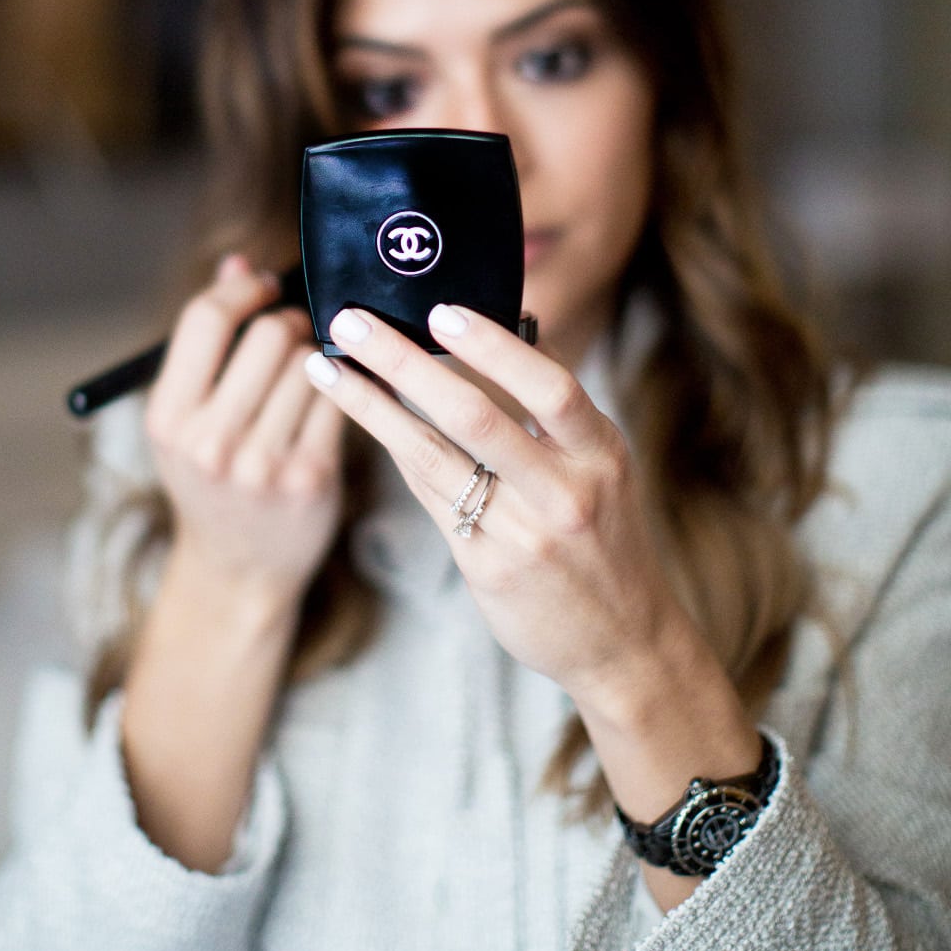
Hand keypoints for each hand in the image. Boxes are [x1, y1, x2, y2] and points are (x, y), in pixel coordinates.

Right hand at [144, 254, 345, 602]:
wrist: (239, 567)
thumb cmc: (215, 476)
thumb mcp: (187, 418)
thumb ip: (208, 342)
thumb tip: (238, 262)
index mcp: (167, 418)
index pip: (207, 319)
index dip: (244, 289)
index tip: (264, 286)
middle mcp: (209, 441)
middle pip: (271, 335)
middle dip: (291, 321)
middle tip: (298, 332)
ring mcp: (262, 463)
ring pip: (314, 363)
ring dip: (321, 355)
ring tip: (315, 370)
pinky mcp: (312, 477)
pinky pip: (343, 400)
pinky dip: (348, 386)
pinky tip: (344, 391)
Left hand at [304, 301, 682, 704]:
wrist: (623, 639)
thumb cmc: (605, 536)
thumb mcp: (602, 468)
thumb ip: (554, 413)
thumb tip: (504, 328)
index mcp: (601, 453)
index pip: (550, 387)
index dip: (494, 347)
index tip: (441, 311)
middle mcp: (565, 492)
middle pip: (475, 416)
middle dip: (404, 363)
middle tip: (353, 323)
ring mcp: (523, 534)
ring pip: (433, 456)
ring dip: (372, 405)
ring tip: (327, 366)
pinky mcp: (487, 567)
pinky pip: (429, 496)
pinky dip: (394, 448)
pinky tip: (361, 415)